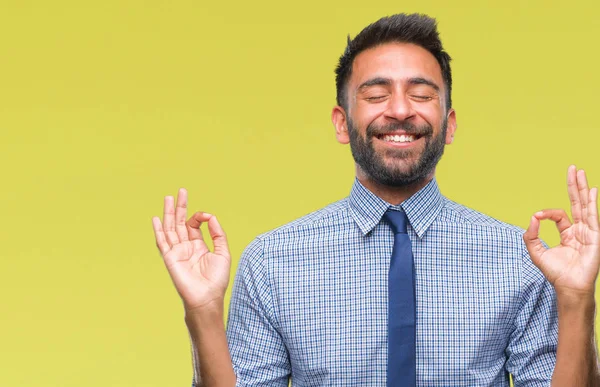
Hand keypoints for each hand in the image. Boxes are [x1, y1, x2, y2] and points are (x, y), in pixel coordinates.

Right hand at [152, 188, 230, 313]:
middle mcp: (186, 247)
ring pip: (170, 228)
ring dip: (169, 213)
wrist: (207, 298)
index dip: (199, 216)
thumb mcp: (223, 252)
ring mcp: (177, 252)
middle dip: (181, 207)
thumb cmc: (216, 280)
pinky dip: (159, 230)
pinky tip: (156, 218)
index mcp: (198, 246)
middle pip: (180, 222)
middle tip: (180, 191)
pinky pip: (162, 242)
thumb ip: (218, 234)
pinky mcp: (170, 258)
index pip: (194, 225)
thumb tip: (211, 217)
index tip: (205, 216)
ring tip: (168, 197)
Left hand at [524, 165, 599, 297]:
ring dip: (582, 188)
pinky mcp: (594, 237)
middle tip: (572, 168)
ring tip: (580, 172)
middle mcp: (580, 230)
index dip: (547, 213)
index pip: (559, 215)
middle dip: (574, 186)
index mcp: (568, 233)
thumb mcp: (536, 252)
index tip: (537, 216)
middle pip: (577, 203)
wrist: (568, 286)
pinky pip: (593, 217)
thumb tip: (532, 217)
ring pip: (585, 206)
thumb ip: (530, 235)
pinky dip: (591, 203)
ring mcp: (588, 232)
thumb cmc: (555, 273)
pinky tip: (591, 191)